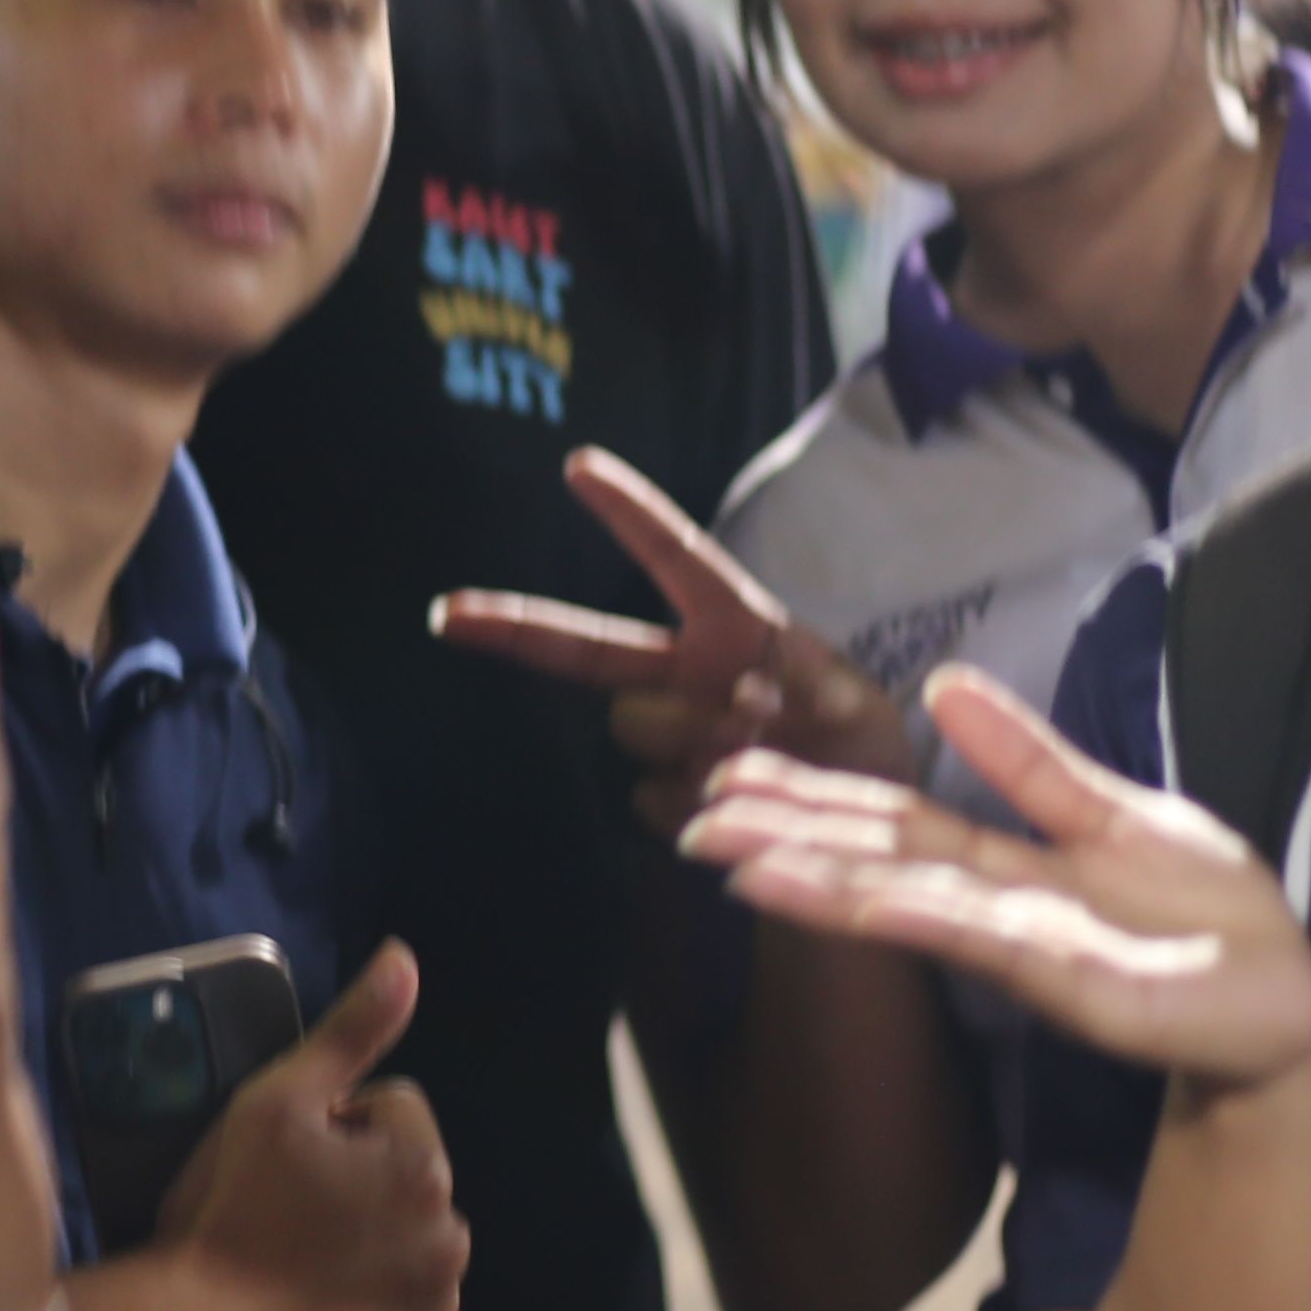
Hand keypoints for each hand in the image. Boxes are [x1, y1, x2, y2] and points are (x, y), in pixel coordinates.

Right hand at [150, 943, 466, 1310]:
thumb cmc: (227, 1213)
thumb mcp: (274, 1103)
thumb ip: (350, 1033)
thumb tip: (406, 958)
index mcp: (423, 1169)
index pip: (391, 1114)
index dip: (333, 1130)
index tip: (287, 1168)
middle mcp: (450, 1242)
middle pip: (406, 1187)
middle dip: (362, 1192)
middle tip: (285, 1220)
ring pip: (407, 1254)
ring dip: (371, 1255)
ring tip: (295, 1272)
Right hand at [432, 446, 908, 830]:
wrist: (855, 845)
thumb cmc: (859, 752)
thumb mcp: (858, 708)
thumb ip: (806, 693)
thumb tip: (738, 700)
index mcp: (735, 629)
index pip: (678, 561)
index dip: (631, 514)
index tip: (579, 466)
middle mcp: (688, 676)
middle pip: (590, 650)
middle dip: (516, 626)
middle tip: (451, 615)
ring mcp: (669, 739)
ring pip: (631, 725)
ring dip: (689, 740)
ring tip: (756, 759)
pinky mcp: (665, 799)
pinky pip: (652, 796)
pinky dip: (697, 805)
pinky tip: (737, 810)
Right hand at [687, 666, 1310, 1090]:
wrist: (1289, 1002)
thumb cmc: (1210, 916)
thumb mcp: (1114, 813)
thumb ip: (1028, 761)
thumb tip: (942, 685)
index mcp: (1010, 868)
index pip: (893, 824)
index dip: (814, 799)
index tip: (729, 772)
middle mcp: (1002, 911)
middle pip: (878, 864)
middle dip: (787, 841)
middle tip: (692, 817)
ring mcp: (1032, 954)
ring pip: (909, 906)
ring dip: (820, 886)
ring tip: (735, 862)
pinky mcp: (1081, 990)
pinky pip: (989, 940)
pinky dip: (918, 918)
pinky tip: (858, 899)